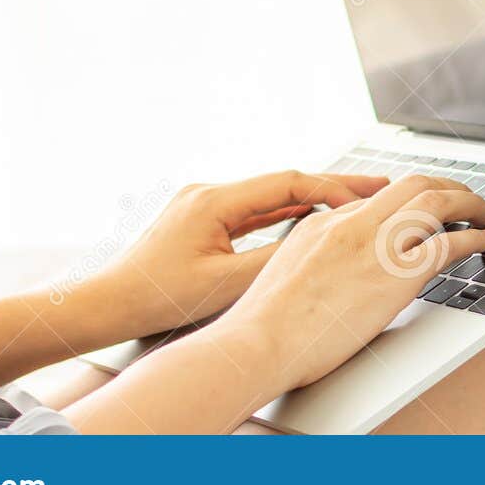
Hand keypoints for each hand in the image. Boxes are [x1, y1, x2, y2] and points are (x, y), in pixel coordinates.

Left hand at [79, 171, 387, 341]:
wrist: (107, 303)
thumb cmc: (156, 297)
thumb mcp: (224, 284)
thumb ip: (273, 259)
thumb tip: (318, 242)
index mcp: (214, 201)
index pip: (288, 182)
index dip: (332, 188)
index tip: (367, 196)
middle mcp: (209, 192)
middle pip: (284, 182)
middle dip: (332, 184)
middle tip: (377, 184)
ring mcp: (204, 203)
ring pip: (271, 195)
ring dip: (312, 197)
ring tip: (353, 201)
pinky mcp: (202, 219)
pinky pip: (254, 209)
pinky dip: (286, 212)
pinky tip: (312, 216)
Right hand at [215, 174, 484, 391]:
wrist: (258, 343)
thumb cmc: (265, 326)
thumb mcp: (287, 275)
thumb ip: (317, 262)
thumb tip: (338, 274)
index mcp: (323, 223)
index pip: (379, 198)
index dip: (413, 199)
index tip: (430, 207)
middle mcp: (352, 225)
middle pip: (413, 185)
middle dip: (448, 187)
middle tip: (467, 198)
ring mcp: (374, 247)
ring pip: (435, 202)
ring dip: (469, 204)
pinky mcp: (393, 275)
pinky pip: (446, 245)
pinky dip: (474, 237)